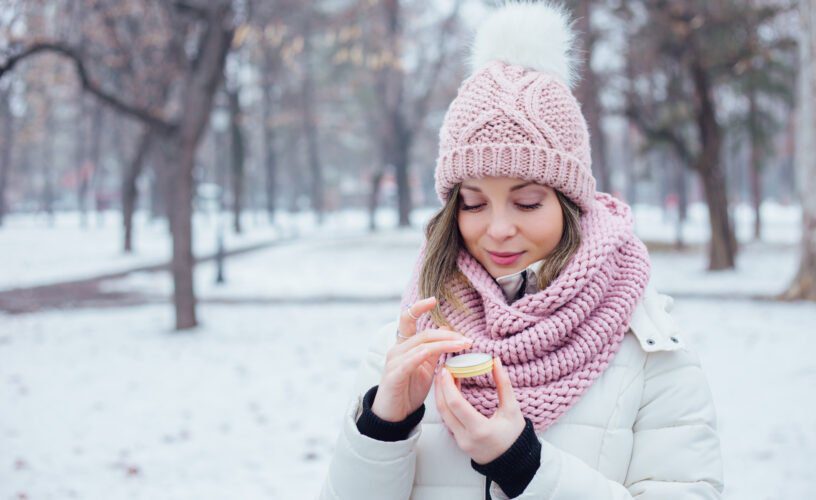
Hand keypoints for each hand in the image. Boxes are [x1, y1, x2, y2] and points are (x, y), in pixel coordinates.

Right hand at [371, 297, 473, 421]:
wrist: (393, 415)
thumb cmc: (408, 390)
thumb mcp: (425, 367)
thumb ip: (433, 349)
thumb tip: (445, 329)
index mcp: (403, 346)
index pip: (407, 320)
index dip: (418, 308)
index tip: (433, 300)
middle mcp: (396, 350)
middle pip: (424, 334)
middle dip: (448, 335)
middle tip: (467, 339)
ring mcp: (394, 362)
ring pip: (421, 345)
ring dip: (445, 344)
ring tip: (463, 346)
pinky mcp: (394, 375)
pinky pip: (412, 361)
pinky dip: (427, 354)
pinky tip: (442, 353)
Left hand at [434, 357, 525, 463]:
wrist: (514, 461)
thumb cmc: (515, 435)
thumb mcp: (512, 409)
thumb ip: (503, 384)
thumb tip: (496, 361)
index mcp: (480, 430)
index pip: (456, 405)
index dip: (448, 386)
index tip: (446, 369)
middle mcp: (466, 437)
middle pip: (444, 409)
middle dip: (440, 387)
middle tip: (442, 369)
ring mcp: (460, 441)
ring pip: (443, 415)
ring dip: (441, 395)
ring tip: (445, 377)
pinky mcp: (458, 441)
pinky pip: (447, 420)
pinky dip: (446, 404)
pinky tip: (450, 391)